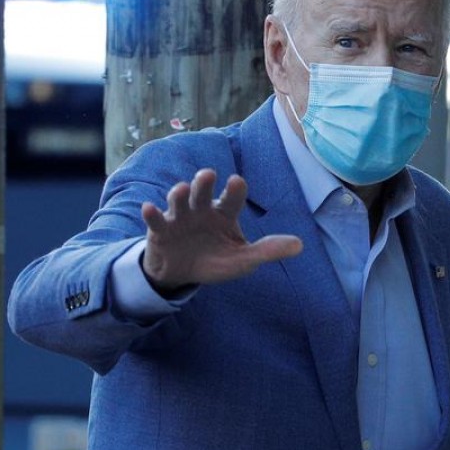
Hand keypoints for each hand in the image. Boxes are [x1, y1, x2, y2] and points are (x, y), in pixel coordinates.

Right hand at [140, 169, 302, 292]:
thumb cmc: (216, 259)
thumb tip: (300, 246)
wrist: (182, 274)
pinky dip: (151, 213)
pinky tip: (148, 208)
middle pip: (203, 190)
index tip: (236, 182)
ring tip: (181, 190)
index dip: (234, 189)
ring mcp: (180, 217)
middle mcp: (202, 208)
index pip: (232, 197)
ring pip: (178, 199)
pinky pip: (155, 219)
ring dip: (179, 194)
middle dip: (204, 182)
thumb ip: (268, 250)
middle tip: (208, 175)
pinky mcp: (160, 230)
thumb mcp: (243, 259)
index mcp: (224, 212)